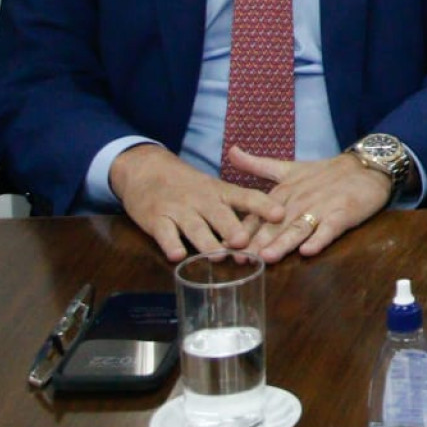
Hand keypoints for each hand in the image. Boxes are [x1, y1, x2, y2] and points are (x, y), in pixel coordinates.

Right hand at [109, 143, 280, 262]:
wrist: (147, 169)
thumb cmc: (189, 186)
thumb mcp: (215, 189)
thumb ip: (237, 205)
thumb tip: (271, 223)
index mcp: (221, 192)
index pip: (246, 196)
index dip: (263, 206)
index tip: (280, 214)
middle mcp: (203, 200)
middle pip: (220, 215)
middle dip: (233, 229)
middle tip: (245, 242)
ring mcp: (179, 209)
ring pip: (195, 227)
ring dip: (207, 242)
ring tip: (218, 256)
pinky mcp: (156, 220)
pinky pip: (165, 233)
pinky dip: (171, 244)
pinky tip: (178, 256)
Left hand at [230, 149, 393, 262]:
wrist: (365, 167)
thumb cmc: (324, 173)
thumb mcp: (288, 168)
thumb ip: (257, 164)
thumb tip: (230, 150)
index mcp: (282, 193)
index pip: (256, 215)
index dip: (239, 231)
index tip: (222, 246)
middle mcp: (298, 202)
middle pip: (274, 226)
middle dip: (257, 243)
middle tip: (239, 259)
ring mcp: (320, 208)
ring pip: (298, 229)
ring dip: (283, 243)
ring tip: (268, 257)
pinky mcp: (342, 214)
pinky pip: (329, 229)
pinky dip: (320, 239)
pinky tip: (309, 250)